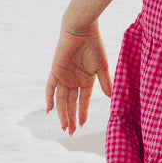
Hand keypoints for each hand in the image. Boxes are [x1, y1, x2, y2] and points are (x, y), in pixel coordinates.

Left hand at [45, 20, 112, 134]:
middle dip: (71, 118)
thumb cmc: (94, 46)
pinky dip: (49, 98)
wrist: (82, 30)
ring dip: (63, 113)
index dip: (82, 113)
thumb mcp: (102, 67)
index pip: (83, 101)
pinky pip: (50, 87)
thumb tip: (112, 98)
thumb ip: (105, 83)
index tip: (82, 126)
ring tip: (65, 127)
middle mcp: (74, 80)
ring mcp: (64, 76)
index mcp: (86, 80)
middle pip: (71, 103)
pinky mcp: (56, 71)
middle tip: (71, 133)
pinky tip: (50, 110)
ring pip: (62, 99)